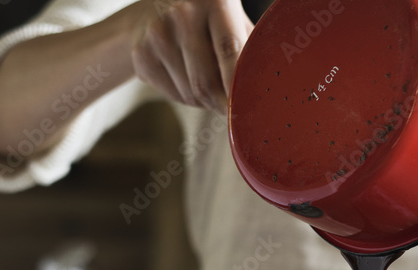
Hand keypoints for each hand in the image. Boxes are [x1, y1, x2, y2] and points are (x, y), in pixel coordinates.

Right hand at [129, 0, 253, 113]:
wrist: (154, 10)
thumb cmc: (209, 21)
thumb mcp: (233, 21)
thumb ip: (252, 49)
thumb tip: (275, 88)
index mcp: (215, 0)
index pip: (230, 52)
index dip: (238, 87)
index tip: (246, 110)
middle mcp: (183, 12)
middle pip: (206, 83)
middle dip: (222, 105)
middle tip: (231, 108)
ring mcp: (158, 32)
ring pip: (191, 94)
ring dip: (204, 101)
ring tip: (205, 79)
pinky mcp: (141, 53)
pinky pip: (174, 96)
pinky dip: (185, 97)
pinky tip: (184, 77)